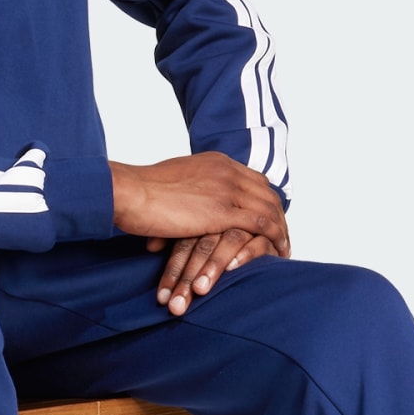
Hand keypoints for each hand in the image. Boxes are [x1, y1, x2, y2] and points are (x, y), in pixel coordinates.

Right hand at [109, 153, 289, 254]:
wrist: (129, 192)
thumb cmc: (139, 190)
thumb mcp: (173, 179)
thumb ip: (190, 187)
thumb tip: (190, 198)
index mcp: (216, 162)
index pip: (252, 179)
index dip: (264, 199)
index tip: (268, 216)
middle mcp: (227, 171)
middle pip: (266, 193)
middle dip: (278, 215)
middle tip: (282, 236)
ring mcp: (227, 189)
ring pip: (269, 209)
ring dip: (281, 230)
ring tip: (284, 249)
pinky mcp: (224, 211)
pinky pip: (261, 224)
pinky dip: (274, 238)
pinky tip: (278, 252)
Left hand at [149, 228, 285, 315]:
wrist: (255, 223)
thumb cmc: (217, 236)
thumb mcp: (190, 231)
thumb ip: (172, 237)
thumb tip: (150, 246)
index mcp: (204, 216)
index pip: (184, 240)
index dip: (173, 269)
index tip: (163, 297)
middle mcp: (225, 219)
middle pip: (204, 244)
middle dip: (188, 276)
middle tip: (177, 304)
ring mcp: (248, 224)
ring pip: (229, 242)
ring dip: (213, 267)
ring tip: (200, 290)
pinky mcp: (268, 236)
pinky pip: (259, 243)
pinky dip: (245, 254)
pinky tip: (234, 268)